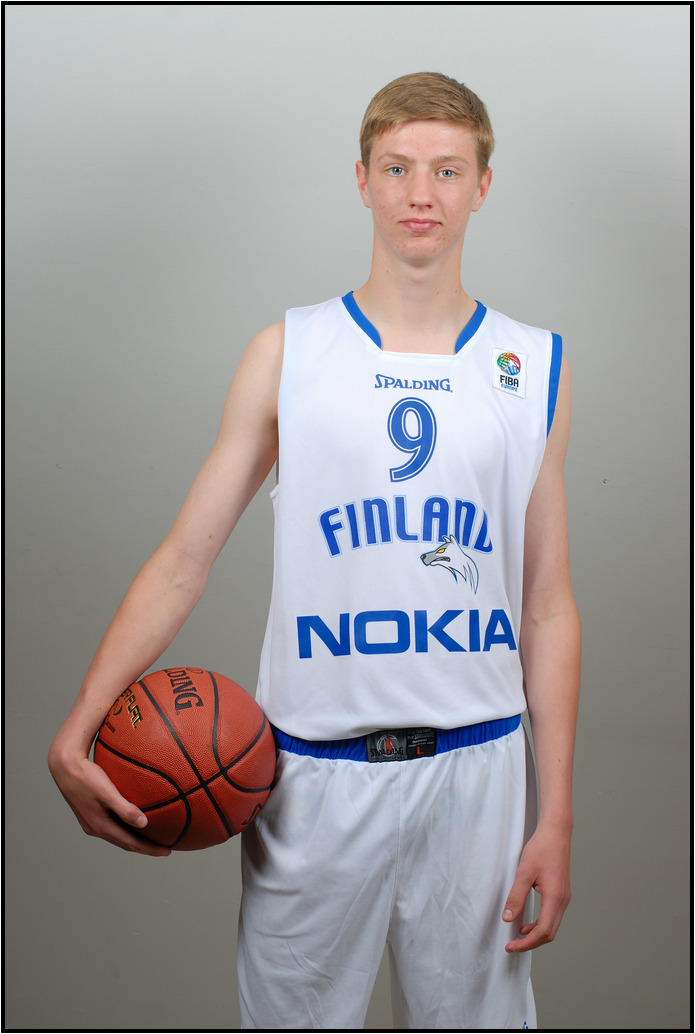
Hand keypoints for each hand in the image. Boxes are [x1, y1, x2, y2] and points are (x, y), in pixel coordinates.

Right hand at [49, 746, 170, 856]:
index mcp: (100, 826)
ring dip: (135, 838)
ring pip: (118, 835)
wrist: (64, 766)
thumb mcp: (107, 792)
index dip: (150, 849)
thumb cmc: (87, 776)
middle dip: (145, 847)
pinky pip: (113, 825)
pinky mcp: (90, 814)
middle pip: (125, 843)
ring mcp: (91, 822)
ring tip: (152, 837)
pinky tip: (134, 819)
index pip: (130, 843)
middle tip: (164, 848)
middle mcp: (95, 828)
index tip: (167, 851)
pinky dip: (126, 827)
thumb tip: (144, 823)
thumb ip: (124, 808)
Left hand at [502, 823, 570, 951]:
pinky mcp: (561, 893)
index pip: (542, 931)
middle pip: (549, 933)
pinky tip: (527, 922)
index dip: (526, 943)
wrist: (556, 833)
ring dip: (536, 934)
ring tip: (517, 936)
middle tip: (512, 945)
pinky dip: (540, 924)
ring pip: (552, 926)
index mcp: (555, 898)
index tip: (510, 946)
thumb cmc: (541, 849)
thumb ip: (516, 897)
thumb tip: (508, 919)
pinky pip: (552, 916)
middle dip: (531, 943)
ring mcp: (564, 898)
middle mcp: (563, 901)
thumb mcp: (524, 872)